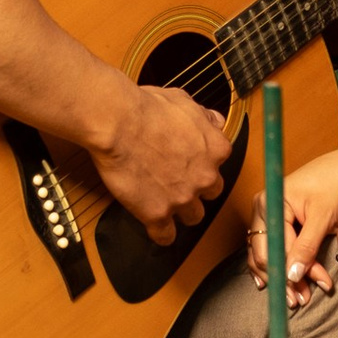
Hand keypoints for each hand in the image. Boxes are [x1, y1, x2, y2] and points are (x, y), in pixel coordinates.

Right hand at [90, 76, 235, 245]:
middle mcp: (205, 177)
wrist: (118, 122)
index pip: (219, 166)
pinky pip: (166, 236)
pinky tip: (155, 228)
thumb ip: (203, 116)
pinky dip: (161, 234)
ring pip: (193, 217)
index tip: (190, 162)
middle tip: (176, 181)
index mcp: (216, 150)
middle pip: (210, 194)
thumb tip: (214, 121)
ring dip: (181, 211)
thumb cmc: (147, 107)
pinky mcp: (157, 214)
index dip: (203, 165)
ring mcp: (182, 198)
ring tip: (165, 202)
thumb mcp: (184, 101)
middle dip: (196, 189)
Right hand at [249, 146, 337, 309]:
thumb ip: (307, 247)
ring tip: (297, 297)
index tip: (301, 293)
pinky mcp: (274, 222)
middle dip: (283, 278)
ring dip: (280, 277)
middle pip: (265, 253)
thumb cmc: (335, 186)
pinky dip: (276, 267)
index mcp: (272, 202)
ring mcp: (266, 215)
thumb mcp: (323, 217)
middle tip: (299, 300)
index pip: (275, 246)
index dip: (288, 271)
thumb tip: (292, 276)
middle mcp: (263, 208)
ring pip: (264, 254)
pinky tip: (278, 284)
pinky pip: (268, 249)